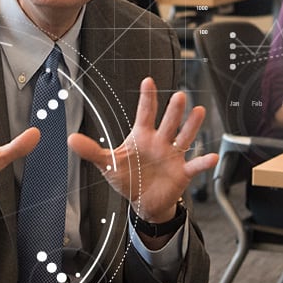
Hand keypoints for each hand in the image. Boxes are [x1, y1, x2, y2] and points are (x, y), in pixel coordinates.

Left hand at [69, 78, 217, 229]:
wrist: (143, 201)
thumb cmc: (127, 178)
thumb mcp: (108, 164)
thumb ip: (91, 151)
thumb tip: (71, 139)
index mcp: (142, 135)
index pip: (145, 112)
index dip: (147, 97)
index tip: (148, 81)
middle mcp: (160, 141)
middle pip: (168, 122)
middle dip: (174, 110)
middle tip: (179, 96)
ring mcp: (173, 155)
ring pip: (184, 137)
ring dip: (191, 126)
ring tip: (198, 112)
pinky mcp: (182, 172)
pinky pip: (195, 165)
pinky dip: (204, 162)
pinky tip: (212, 156)